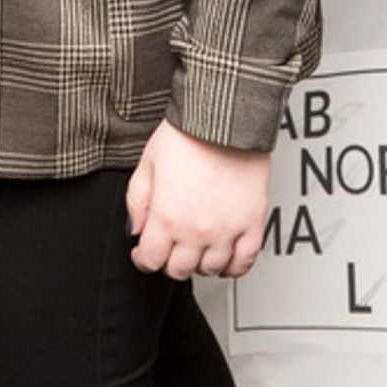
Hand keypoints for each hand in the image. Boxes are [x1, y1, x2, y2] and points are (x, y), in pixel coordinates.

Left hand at [126, 119, 269, 279]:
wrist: (224, 118)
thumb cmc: (187, 133)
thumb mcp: (148, 163)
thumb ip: (136, 201)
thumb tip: (134, 229)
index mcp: (167, 216)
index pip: (151, 259)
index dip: (143, 258)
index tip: (144, 252)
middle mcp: (196, 229)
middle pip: (179, 269)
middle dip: (169, 260)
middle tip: (169, 247)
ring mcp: (226, 230)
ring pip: (210, 269)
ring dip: (199, 262)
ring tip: (196, 246)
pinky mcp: (252, 224)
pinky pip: (244, 263)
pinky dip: (233, 266)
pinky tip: (224, 257)